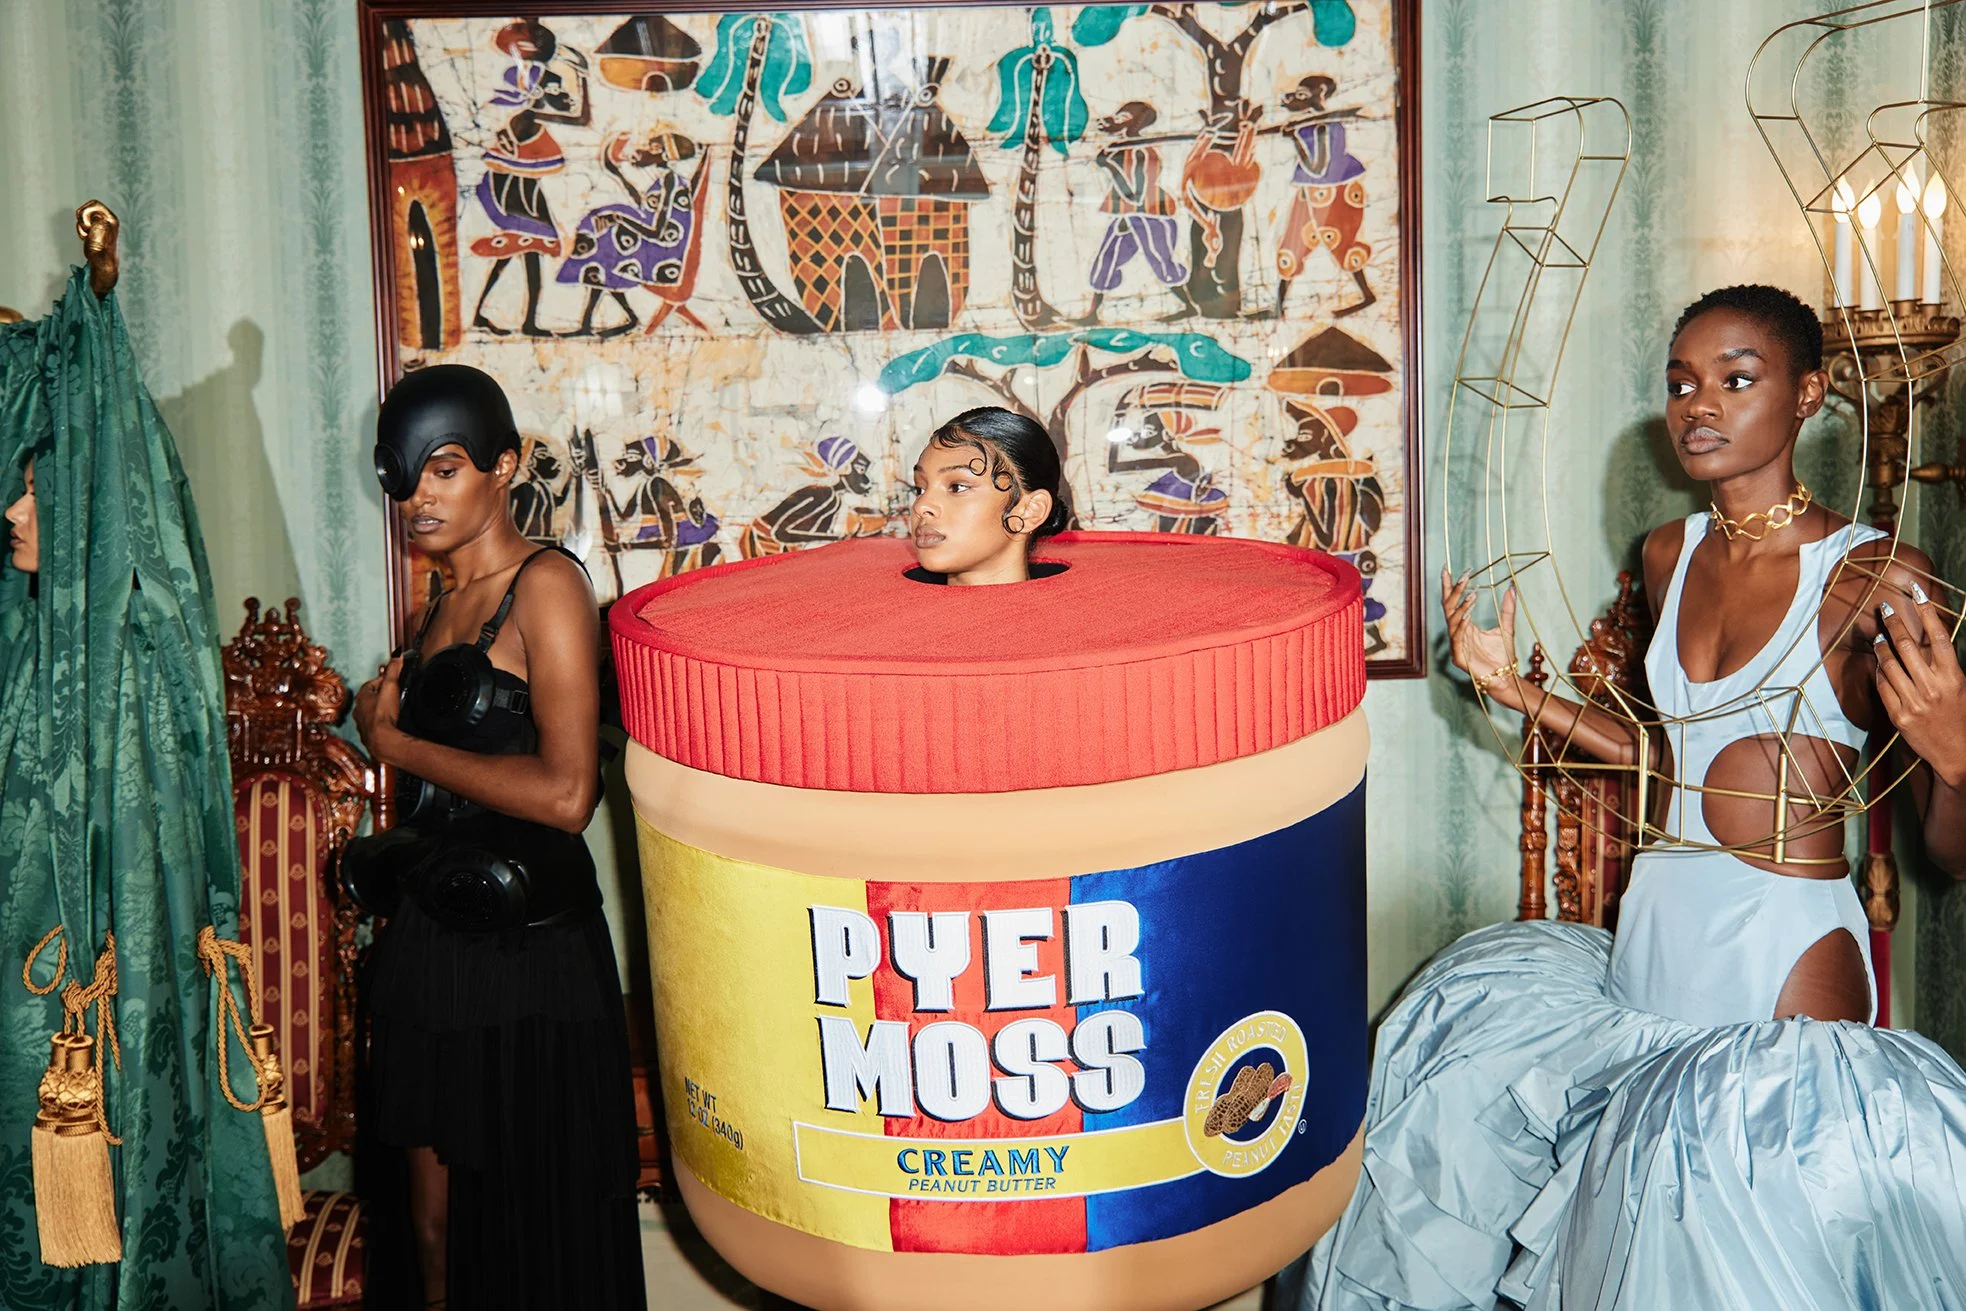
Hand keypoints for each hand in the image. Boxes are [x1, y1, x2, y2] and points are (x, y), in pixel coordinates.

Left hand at [353, 657, 405, 763]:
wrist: (382, 740)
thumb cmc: (383, 714)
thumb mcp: (391, 687)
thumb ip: (393, 670)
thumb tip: (397, 655)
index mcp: (362, 696)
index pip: (372, 683)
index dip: (384, 680)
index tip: (393, 680)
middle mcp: (358, 709)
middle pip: (370, 697)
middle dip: (381, 695)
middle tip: (394, 694)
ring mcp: (362, 723)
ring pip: (370, 712)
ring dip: (380, 709)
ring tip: (393, 709)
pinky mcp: (368, 734)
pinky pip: (373, 725)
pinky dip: (380, 723)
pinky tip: (389, 724)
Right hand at [1441, 567, 1517, 694]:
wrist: (1505, 677)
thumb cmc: (1503, 655)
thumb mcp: (1507, 627)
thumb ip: (1507, 608)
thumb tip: (1512, 588)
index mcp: (1465, 625)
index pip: (1453, 602)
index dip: (1449, 587)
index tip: (1447, 570)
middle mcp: (1457, 633)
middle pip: (1448, 608)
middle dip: (1454, 592)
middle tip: (1463, 578)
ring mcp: (1456, 644)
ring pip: (1452, 621)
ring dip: (1461, 607)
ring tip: (1472, 595)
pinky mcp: (1458, 656)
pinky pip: (1457, 637)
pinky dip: (1461, 625)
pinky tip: (1468, 615)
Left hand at [1875, 588, 1965, 788]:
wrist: (1958, 754)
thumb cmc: (1960, 716)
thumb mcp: (1959, 687)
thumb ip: (1943, 666)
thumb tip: (1926, 640)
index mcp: (1953, 677)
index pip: (1939, 636)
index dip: (1928, 612)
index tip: (1917, 592)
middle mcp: (1933, 687)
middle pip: (1907, 646)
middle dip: (1894, 623)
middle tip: (1885, 608)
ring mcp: (1914, 702)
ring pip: (1889, 664)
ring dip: (1881, 646)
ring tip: (1878, 635)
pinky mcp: (1899, 716)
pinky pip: (1882, 686)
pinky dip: (1878, 672)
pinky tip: (1878, 664)